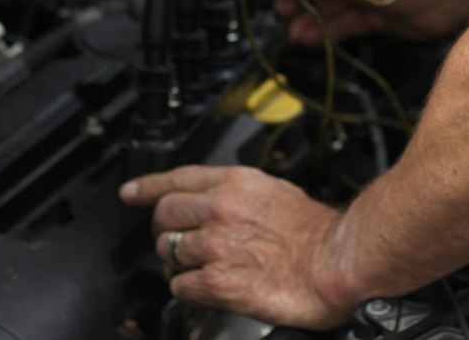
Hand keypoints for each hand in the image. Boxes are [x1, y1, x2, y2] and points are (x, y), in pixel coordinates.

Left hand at [122, 165, 357, 328]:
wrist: (337, 263)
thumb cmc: (317, 233)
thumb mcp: (276, 192)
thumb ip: (241, 194)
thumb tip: (220, 200)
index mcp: (235, 183)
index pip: (176, 179)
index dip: (148, 187)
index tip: (131, 193)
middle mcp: (219, 209)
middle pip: (164, 215)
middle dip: (166, 230)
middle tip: (178, 241)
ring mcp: (215, 245)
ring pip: (168, 251)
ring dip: (180, 262)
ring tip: (203, 267)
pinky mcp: (216, 281)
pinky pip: (180, 285)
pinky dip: (189, 289)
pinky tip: (206, 288)